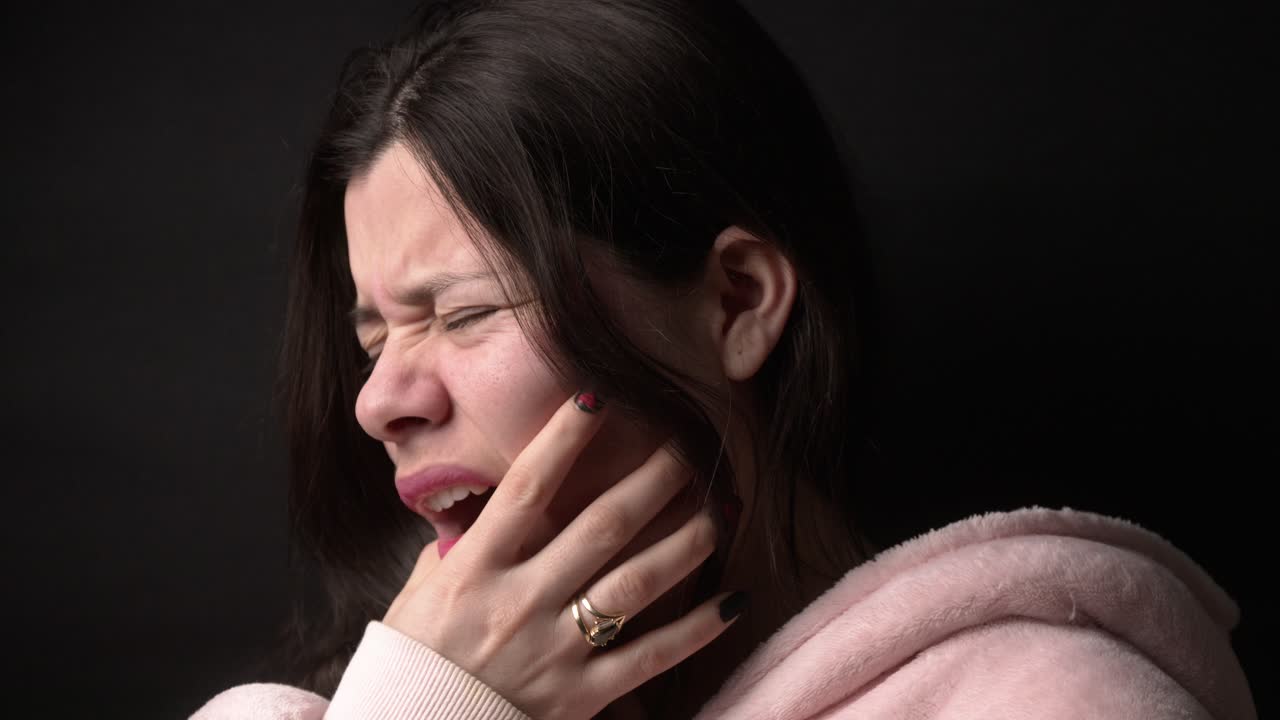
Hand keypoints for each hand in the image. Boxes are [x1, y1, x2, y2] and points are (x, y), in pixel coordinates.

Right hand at [382, 392, 742, 718]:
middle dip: (651, 480)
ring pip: (636, 583)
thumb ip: (458, 547)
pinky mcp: (581, 696)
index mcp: (476, 568)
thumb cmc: (415, 661)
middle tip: (687, 446)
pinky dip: (697, 629)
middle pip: (601, 526)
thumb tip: (485, 505)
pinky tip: (732, 600)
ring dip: (686, 540)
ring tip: (721, 508)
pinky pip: (651, 656)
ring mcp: (554, 649)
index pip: (527, 488)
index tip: (597, 396)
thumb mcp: (420, 593)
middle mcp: (519, 601)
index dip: (563, 438)